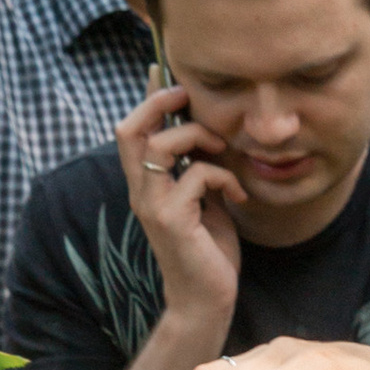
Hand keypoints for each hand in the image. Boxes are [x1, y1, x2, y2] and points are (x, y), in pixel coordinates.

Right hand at [117, 86, 244, 347]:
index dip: (148, 96)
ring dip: (197, 138)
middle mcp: (141, 190)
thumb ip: (199, 165)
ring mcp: (152, 205)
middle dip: (159, 103)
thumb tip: (206, 128)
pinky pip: (196, 176)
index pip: (133, 128)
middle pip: (129, 128)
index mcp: (146, 182)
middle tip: (189, 99)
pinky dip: (223, 177)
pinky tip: (239, 197)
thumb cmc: (208, 249)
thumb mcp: (205, 197)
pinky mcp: (172, 221)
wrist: (206, 299)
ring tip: (223, 150)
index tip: (166, 70)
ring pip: (160, 146)